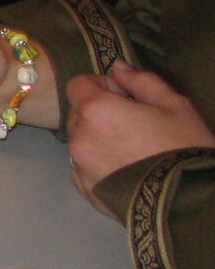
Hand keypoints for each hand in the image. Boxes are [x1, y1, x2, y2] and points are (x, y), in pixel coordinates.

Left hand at [65, 63, 214, 200]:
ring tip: (134, 149)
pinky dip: (98, 163)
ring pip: (81, 140)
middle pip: (78, 112)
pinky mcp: (86, 190)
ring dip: (98, 137)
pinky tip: (126, 169)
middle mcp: (79, 137)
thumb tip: (118, 68)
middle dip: (100, 111)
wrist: (190, 201)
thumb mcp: (174, 105)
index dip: (101, 85)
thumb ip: (142, 81)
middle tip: (135, 123)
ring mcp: (79, 166)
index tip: (125, 96)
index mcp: (96, 111)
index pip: (78, 84)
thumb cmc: (184, 148)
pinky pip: (83, 167)